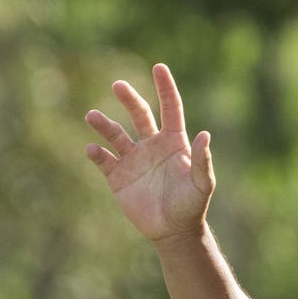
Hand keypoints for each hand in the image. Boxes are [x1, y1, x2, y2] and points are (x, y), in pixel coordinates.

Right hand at [85, 63, 214, 245]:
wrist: (173, 231)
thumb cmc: (192, 205)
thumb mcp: (202, 183)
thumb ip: (202, 160)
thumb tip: (205, 135)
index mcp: (174, 141)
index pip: (170, 108)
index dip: (165, 88)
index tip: (159, 67)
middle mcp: (152, 145)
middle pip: (139, 114)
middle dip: (129, 98)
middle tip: (118, 85)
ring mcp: (134, 160)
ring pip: (116, 135)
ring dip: (104, 125)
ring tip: (91, 116)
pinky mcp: (118, 177)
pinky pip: (104, 161)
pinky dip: (97, 154)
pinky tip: (93, 150)